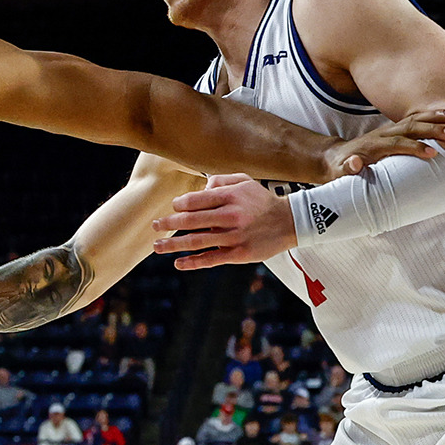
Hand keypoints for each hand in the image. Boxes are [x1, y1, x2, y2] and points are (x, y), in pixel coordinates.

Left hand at [151, 174, 296, 269]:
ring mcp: (234, 237)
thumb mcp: (244, 181)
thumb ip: (220, 180)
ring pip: (197, 241)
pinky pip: (211, 259)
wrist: (290, 222)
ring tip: (158, 246)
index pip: (195, 200)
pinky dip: (193, 262)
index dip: (179, 205)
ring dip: (173, 245)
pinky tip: (179, 264)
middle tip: (154, 226)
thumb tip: (198, 189)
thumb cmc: (262, 201)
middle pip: (191, 221)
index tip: (173, 208)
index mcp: (230, 196)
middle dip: (168, 223)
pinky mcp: (239, 254)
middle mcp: (231, 216)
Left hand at [323, 108, 444, 177]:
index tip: (433, 153)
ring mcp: (391, 129)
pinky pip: (416, 120)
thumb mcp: (339, 171)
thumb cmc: (341, 168)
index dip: (414, 147)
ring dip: (437, 117)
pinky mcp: (396, 129)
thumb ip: (347, 168)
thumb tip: (354, 163)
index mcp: (374, 145)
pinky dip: (433, 116)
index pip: (397, 143)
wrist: (337, 157)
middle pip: (411, 127)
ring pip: (416, 119)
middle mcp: (384, 134)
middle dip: (433, 129)